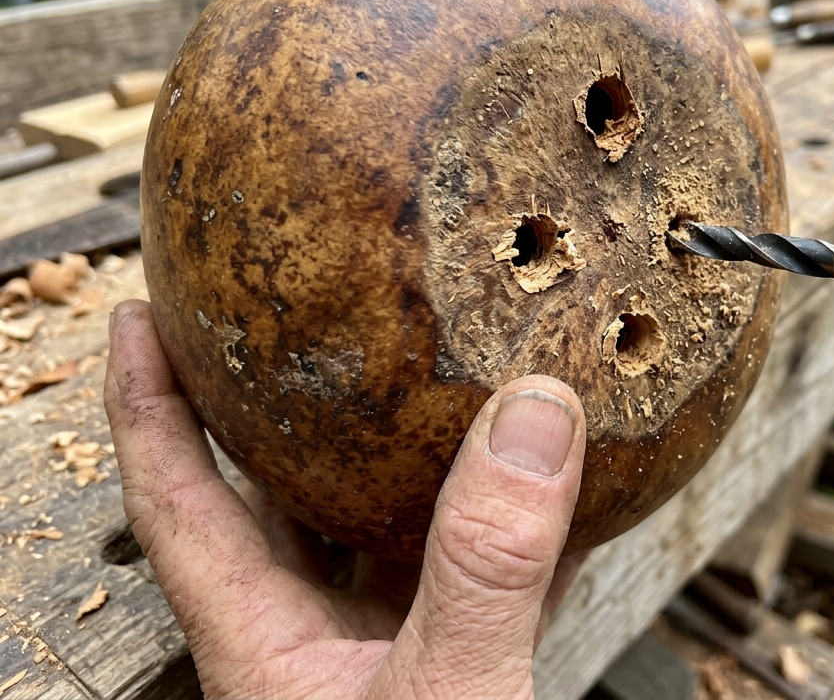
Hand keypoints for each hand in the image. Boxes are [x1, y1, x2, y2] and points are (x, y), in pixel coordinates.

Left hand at [103, 299, 586, 699]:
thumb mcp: (453, 698)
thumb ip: (486, 566)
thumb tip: (530, 419)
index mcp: (264, 644)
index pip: (177, 497)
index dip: (150, 401)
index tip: (142, 312)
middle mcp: (308, 644)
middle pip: (269, 499)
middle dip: (273, 408)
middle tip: (294, 323)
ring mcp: (378, 660)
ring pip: (373, 531)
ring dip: (397, 459)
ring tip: (426, 379)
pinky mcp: (448, 673)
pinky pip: (470, 574)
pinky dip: (504, 525)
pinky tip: (551, 490)